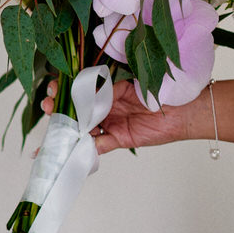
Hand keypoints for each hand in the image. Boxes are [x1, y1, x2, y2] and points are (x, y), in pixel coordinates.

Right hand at [41, 78, 202, 154]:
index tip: (53, 87)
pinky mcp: (119, 139)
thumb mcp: (132, 84)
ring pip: (84, 128)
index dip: (65, 89)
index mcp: (109, 89)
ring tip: (55, 127)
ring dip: (68, 129)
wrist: (184, 110)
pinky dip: (86, 148)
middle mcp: (107, 106)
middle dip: (60, 108)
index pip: (81, 89)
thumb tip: (87, 91)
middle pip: (77, 109)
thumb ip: (109, 88)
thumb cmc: (161, 90)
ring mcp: (111, 123)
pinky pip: (99, 145)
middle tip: (48, 106)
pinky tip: (71, 148)